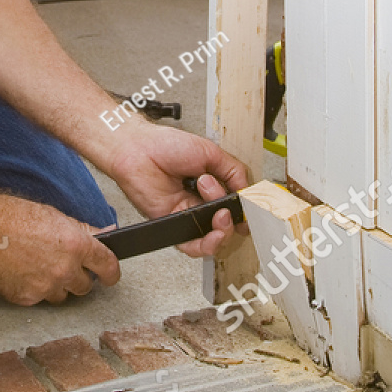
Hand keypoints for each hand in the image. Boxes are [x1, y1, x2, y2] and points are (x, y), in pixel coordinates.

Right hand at [0, 190, 120, 305]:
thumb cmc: (12, 215)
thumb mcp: (54, 216)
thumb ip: (83, 231)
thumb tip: (107, 235)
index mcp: (77, 245)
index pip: (108, 267)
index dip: (110, 274)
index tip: (109, 277)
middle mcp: (64, 270)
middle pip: (85, 287)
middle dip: (77, 278)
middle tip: (60, 265)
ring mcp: (45, 287)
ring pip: (61, 296)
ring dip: (55, 286)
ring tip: (36, 267)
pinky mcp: (25, 299)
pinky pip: (37, 300)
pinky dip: (32, 290)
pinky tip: (20, 273)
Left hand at [108, 125, 248, 257]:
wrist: (139, 150)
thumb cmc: (166, 146)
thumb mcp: (211, 152)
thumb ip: (234, 172)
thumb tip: (248, 192)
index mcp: (212, 185)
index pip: (235, 205)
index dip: (246, 212)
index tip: (253, 210)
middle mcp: (201, 202)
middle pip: (228, 224)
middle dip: (235, 218)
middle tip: (228, 205)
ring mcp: (188, 215)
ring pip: (214, 237)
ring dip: (223, 229)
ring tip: (218, 210)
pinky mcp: (173, 225)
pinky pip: (193, 245)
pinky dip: (207, 243)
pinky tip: (212, 229)